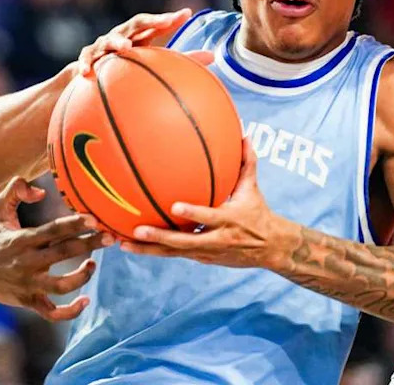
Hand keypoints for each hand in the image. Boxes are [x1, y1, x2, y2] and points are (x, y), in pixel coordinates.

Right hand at [0, 177, 114, 320]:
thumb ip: (16, 189)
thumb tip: (42, 191)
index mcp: (21, 239)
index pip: (53, 231)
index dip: (74, 224)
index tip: (94, 218)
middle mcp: (26, 262)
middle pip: (64, 253)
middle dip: (89, 244)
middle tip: (110, 237)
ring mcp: (28, 284)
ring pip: (61, 286)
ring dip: (82, 276)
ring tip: (92, 264)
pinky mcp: (28, 301)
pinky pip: (52, 313)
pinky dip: (70, 312)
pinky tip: (85, 301)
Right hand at [77, 8, 193, 75]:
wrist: (91, 79)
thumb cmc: (126, 70)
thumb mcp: (151, 64)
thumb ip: (180, 60)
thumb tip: (214, 56)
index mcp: (139, 38)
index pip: (156, 25)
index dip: (169, 19)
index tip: (186, 13)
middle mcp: (121, 36)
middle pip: (135, 24)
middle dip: (150, 21)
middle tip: (165, 22)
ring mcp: (102, 46)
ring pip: (109, 40)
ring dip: (117, 41)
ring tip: (125, 47)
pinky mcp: (86, 58)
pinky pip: (85, 60)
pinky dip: (85, 65)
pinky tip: (87, 73)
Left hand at [120, 139, 289, 269]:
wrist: (270, 249)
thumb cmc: (258, 213)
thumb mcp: (252, 189)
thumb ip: (246, 162)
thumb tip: (244, 134)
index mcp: (228, 219)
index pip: (208, 217)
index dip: (192, 213)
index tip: (174, 207)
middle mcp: (215, 239)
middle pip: (184, 241)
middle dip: (160, 237)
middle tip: (138, 229)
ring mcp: (206, 252)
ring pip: (174, 252)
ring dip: (148, 249)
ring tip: (123, 243)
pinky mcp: (201, 259)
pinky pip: (174, 254)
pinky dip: (154, 251)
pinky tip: (132, 245)